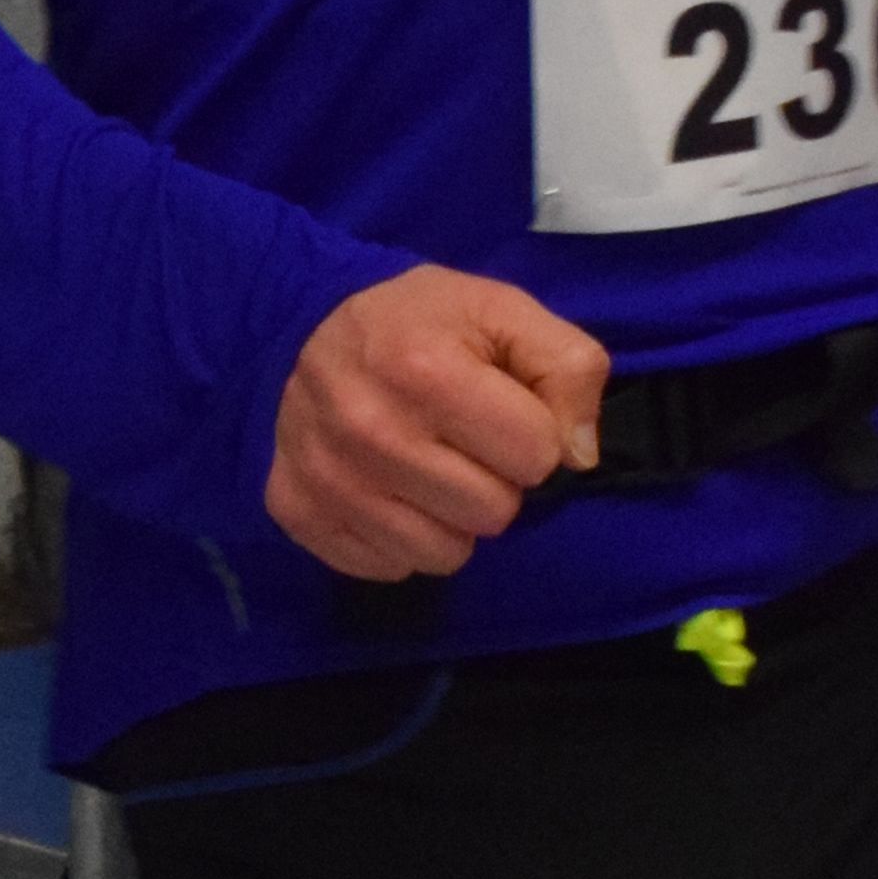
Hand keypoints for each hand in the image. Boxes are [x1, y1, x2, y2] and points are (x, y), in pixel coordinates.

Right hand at [267, 265, 610, 580]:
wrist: (299, 328)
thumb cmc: (416, 322)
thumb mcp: (503, 311)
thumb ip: (568, 366)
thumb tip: (578, 456)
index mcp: (428, 371)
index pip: (537, 456)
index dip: (531, 434)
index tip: (499, 410)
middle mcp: (372, 432)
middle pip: (493, 513)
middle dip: (493, 480)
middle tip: (461, 442)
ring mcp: (330, 480)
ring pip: (445, 555)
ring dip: (450, 519)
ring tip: (426, 468)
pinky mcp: (299, 513)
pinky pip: (390, 568)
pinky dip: (400, 538)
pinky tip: (387, 490)